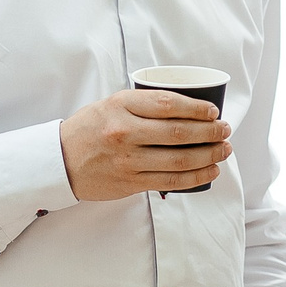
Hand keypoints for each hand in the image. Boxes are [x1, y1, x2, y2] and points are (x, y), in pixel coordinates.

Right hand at [60, 90, 231, 199]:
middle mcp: (124, 132)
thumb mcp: (112, 104)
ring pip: (179, 160)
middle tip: (225, 130)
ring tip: (223, 150)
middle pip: (179, 133)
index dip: (198, 108)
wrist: (60, 160)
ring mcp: (127, 160)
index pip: (169, 104)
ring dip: (208, 155)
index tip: (214, 111)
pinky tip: (210, 171)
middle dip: (210, 132)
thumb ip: (144, 104)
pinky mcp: (129, 183)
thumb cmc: (91, 128)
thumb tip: (189, 106)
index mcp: (121, 106)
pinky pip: (170, 182)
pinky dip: (195, 177)